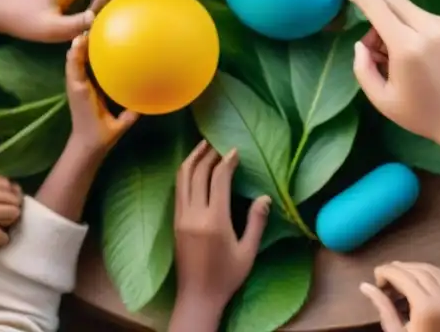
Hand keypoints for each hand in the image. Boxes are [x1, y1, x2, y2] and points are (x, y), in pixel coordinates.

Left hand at [65, 34, 137, 158]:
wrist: (86, 146)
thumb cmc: (101, 136)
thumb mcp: (118, 126)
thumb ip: (130, 115)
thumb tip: (149, 98)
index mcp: (82, 90)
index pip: (76, 65)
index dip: (80, 49)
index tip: (87, 34)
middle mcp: (77, 84)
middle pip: (74, 57)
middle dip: (81, 40)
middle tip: (93, 23)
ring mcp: (76, 85)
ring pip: (75, 60)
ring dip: (81, 45)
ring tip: (94, 29)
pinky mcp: (80, 87)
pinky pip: (80, 67)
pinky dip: (85, 55)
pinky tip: (98, 46)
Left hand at [169, 141, 270, 331]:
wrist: (198, 297)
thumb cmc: (227, 276)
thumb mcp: (248, 252)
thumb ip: (256, 222)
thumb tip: (264, 197)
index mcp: (214, 221)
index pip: (218, 180)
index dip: (226, 162)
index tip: (235, 151)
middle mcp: (194, 215)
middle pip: (198, 174)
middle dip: (208, 155)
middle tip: (218, 143)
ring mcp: (181, 217)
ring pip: (182, 179)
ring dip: (192, 159)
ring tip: (202, 146)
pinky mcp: (175, 222)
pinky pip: (178, 190)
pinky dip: (185, 174)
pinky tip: (193, 168)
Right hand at [345, 0, 439, 167]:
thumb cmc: (425, 116)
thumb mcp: (383, 101)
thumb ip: (363, 70)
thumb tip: (361, 45)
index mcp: (407, 47)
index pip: (378, 8)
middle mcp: (429, 28)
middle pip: (395, 1)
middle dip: (378, 12)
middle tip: (377, 45)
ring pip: (413, 10)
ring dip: (399, 23)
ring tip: (402, 56)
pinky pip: (430, 19)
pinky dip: (418, 28)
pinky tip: (424, 57)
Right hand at [361, 262, 439, 331]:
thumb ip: (384, 309)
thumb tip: (365, 286)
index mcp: (426, 308)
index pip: (404, 277)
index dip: (388, 271)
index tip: (376, 275)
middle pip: (419, 271)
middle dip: (400, 268)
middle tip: (386, 276)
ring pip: (436, 272)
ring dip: (417, 268)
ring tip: (402, 276)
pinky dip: (434, 274)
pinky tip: (423, 280)